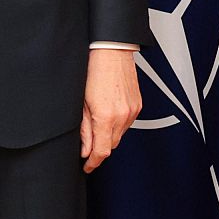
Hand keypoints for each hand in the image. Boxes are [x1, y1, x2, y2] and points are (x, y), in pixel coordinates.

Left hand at [80, 48, 140, 172]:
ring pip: (120, 134)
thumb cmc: (93, 71)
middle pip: (111, 145)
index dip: (93, 163)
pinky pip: (127, 123)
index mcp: (105, 117)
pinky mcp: (138, 105)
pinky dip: (117, 124)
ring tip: (96, 124)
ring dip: (108, 135)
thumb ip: (84, 128)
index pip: (102, 151)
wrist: (112, 51)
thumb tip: (85, 150)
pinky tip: (108, 114)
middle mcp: (122, 116)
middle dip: (99, 148)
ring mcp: (132, 111)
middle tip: (86, 145)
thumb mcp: (81, 102)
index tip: (87, 167)